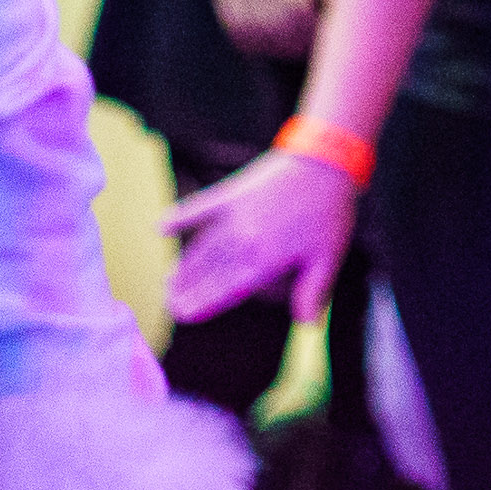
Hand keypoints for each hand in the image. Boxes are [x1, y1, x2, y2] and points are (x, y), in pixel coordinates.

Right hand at [163, 149, 356, 324]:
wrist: (324, 163)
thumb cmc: (329, 214)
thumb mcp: (327, 258)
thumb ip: (312, 292)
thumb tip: (307, 326)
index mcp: (265, 260)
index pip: (227, 289)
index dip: (204, 303)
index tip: (183, 316)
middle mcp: (243, 240)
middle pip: (209, 271)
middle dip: (187, 289)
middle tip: (169, 304)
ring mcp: (234, 215)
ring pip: (202, 247)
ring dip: (184, 265)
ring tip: (169, 281)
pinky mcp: (231, 192)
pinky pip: (200, 207)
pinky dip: (181, 216)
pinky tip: (161, 227)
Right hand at [186, 0, 324, 60]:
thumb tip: (332, 1)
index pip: (303, 11)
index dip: (316, 25)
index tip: (327, 30)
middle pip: (283, 27)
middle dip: (301, 40)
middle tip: (314, 45)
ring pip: (261, 33)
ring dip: (280, 47)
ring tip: (293, 50)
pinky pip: (239, 31)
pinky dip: (255, 42)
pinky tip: (268, 44)